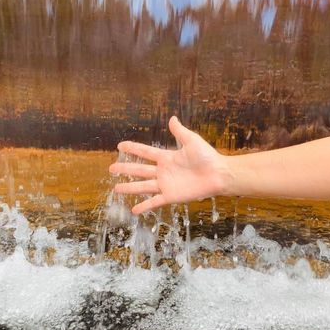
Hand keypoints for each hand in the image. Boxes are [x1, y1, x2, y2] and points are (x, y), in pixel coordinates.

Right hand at [109, 116, 231, 213]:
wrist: (219, 174)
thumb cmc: (208, 157)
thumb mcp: (192, 141)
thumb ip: (180, 132)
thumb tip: (172, 118)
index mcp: (167, 158)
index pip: (145, 152)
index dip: (132, 149)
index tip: (120, 146)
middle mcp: (163, 171)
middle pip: (139, 170)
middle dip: (125, 169)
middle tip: (111, 169)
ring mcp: (166, 184)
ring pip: (142, 186)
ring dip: (129, 188)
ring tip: (116, 189)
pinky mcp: (171, 196)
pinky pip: (154, 201)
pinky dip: (144, 206)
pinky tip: (134, 210)